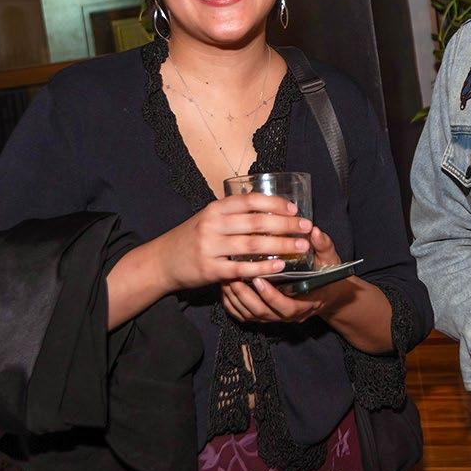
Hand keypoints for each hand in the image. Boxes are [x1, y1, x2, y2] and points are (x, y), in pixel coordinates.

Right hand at [155, 193, 311, 291]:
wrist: (163, 261)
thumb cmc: (192, 237)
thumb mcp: (209, 218)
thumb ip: (233, 213)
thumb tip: (268, 207)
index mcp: (216, 208)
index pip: (250, 200)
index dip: (276, 203)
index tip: (295, 209)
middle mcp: (213, 224)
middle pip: (257, 222)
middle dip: (286, 225)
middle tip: (307, 228)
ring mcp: (210, 247)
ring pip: (253, 244)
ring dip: (281, 245)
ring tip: (300, 247)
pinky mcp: (210, 270)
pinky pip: (242, 268)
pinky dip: (263, 267)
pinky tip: (280, 266)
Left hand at [221, 227, 341, 323]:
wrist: (326, 293)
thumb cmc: (327, 275)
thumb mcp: (329, 260)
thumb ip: (323, 247)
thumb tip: (314, 231)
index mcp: (305, 304)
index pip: (286, 307)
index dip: (271, 296)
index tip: (259, 279)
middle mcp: (288, 315)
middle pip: (263, 314)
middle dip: (246, 297)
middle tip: (233, 277)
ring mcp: (275, 317)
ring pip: (251, 316)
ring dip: (236, 299)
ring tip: (226, 279)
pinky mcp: (264, 316)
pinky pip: (245, 316)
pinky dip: (233, 304)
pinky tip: (225, 289)